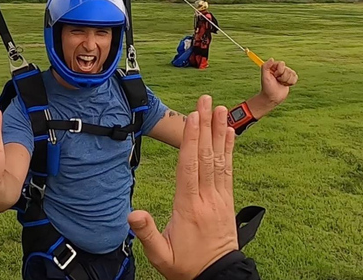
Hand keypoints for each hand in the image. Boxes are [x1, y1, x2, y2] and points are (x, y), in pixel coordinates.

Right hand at [128, 95, 237, 279]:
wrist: (218, 277)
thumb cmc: (186, 266)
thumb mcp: (161, 256)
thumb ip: (147, 233)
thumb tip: (131, 214)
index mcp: (189, 206)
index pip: (190, 166)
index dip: (192, 140)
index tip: (193, 117)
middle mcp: (207, 197)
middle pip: (206, 156)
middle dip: (206, 126)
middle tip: (206, 100)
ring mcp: (220, 198)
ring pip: (219, 159)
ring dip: (219, 132)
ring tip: (221, 109)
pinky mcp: (227, 200)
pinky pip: (228, 170)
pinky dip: (230, 150)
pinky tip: (230, 133)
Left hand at [256, 58, 297, 114]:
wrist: (272, 98)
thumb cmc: (267, 88)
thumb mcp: (264, 77)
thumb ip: (266, 66)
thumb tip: (272, 58)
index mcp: (273, 67)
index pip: (282, 64)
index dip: (280, 71)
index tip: (275, 76)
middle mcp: (279, 69)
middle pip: (288, 69)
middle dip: (283, 77)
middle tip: (278, 81)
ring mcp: (285, 73)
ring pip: (292, 73)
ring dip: (287, 81)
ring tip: (281, 84)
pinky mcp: (290, 78)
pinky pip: (295, 77)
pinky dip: (291, 82)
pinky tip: (285, 85)